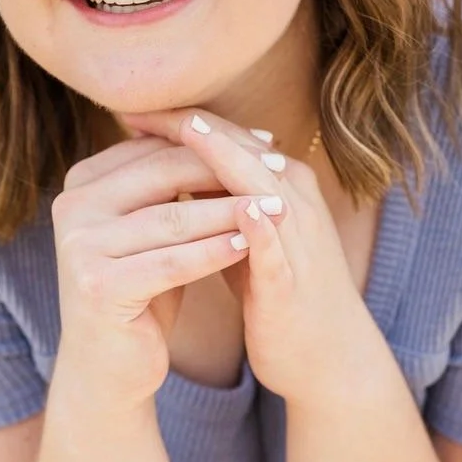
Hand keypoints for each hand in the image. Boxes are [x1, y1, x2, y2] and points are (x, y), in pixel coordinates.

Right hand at [51, 134, 253, 412]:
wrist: (107, 367)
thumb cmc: (140, 290)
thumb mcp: (152, 229)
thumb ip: (168, 184)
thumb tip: (223, 129)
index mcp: (82, 182)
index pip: (156, 148)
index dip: (214, 142)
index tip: (265, 141)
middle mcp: (72, 206)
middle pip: (163, 174)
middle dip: (227, 168)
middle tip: (280, 166)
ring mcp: (80, 246)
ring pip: (172, 218)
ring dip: (230, 210)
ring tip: (278, 207)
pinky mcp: (98, 285)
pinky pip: (171, 262)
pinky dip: (214, 251)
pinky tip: (250, 244)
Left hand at [119, 109, 358, 405]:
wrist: (325, 354)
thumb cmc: (275, 287)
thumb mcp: (241, 231)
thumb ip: (214, 197)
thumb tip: (164, 162)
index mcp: (283, 186)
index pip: (231, 137)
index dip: (185, 121)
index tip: (136, 108)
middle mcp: (296, 202)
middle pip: (245, 148)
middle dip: (196, 126)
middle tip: (144, 106)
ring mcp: (299, 241)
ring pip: (264, 186)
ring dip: (229, 157)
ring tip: (192, 130)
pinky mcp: (291, 284)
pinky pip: (277, 250)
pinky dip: (260, 228)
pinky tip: (240, 209)